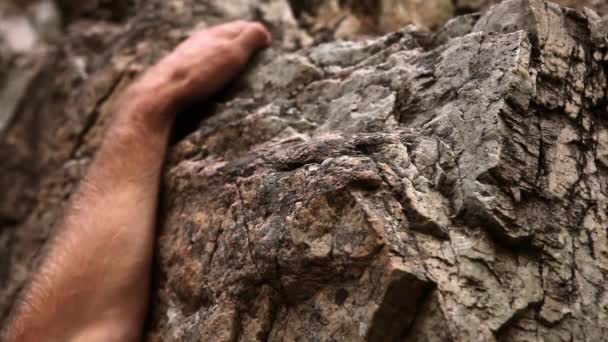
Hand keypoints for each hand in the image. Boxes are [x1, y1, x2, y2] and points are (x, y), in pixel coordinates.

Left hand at [131, 21, 271, 114]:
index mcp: (215, 34)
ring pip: (211, 50)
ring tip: (235, 65)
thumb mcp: (232, 53)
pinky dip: (212, 67)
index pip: (241, 27)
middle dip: (241, 42)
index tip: (268, 44)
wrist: (162, 93)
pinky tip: (211, 78)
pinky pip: (200, 65)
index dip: (256, 33)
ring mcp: (187, 56)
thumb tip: (264, 32)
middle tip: (255, 52)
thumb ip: (249, 39)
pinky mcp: (178, 72)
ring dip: (225, 55)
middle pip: (225, 37)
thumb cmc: (200, 74)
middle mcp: (199, 41)